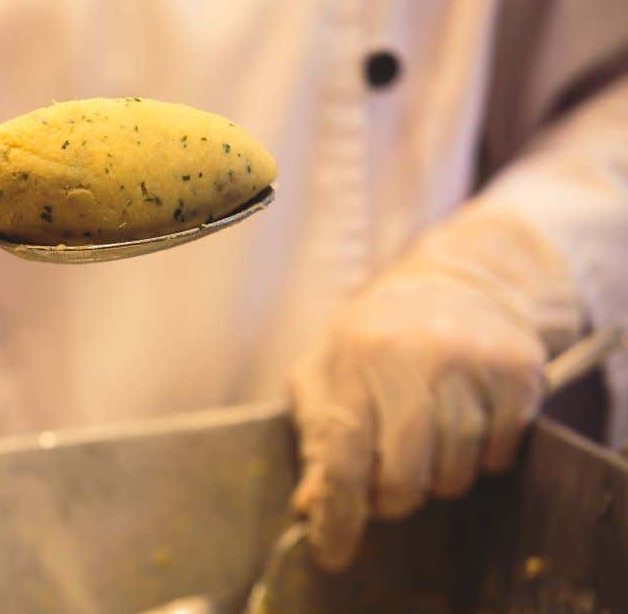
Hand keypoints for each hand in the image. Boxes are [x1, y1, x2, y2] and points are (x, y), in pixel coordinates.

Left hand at [290, 208, 583, 570]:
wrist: (456, 280)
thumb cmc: (374, 336)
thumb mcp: (326, 371)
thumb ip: (317, 434)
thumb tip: (313, 504)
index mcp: (356, 356)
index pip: (343, 454)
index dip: (338, 513)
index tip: (334, 552)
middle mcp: (414, 357)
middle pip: (406, 475)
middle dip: (392, 497)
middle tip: (387, 484)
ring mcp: (472, 363)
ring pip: (457, 471)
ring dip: (438, 475)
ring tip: (426, 441)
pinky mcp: (518, 372)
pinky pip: (501, 453)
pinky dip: (483, 455)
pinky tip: (466, 422)